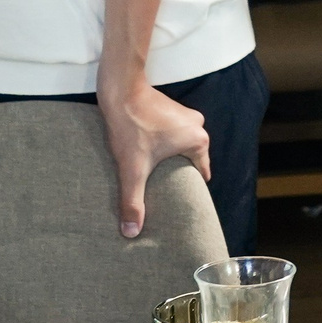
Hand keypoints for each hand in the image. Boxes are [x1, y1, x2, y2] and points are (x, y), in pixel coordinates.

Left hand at [100, 81, 211, 237]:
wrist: (120, 89)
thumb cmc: (130, 126)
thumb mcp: (132, 168)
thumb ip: (133, 200)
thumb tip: (131, 232)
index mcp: (198, 141)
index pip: (201, 172)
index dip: (187, 187)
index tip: (177, 197)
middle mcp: (198, 126)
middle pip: (189, 158)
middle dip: (174, 170)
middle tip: (157, 182)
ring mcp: (185, 114)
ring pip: (180, 144)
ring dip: (166, 153)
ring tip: (149, 164)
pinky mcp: (171, 108)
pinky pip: (171, 131)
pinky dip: (160, 140)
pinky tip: (144, 145)